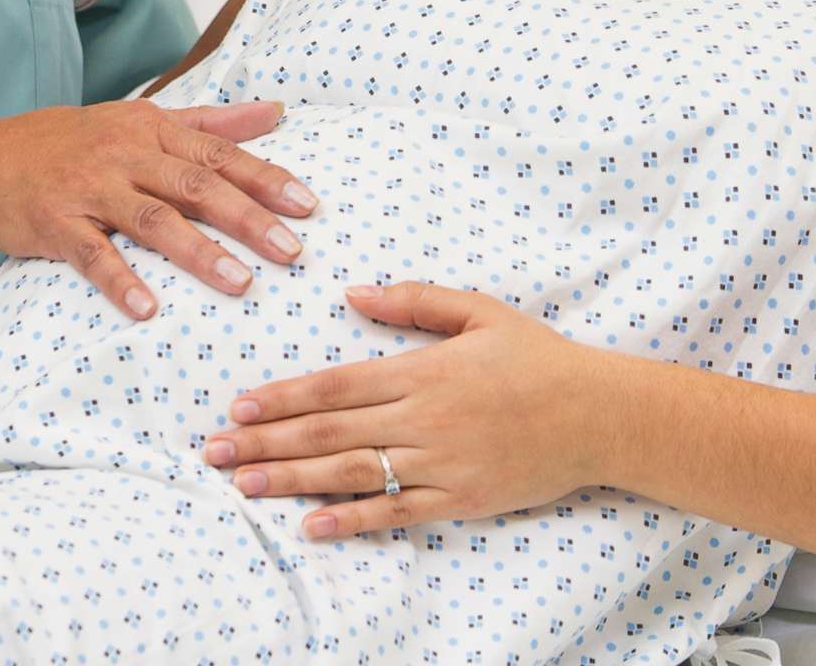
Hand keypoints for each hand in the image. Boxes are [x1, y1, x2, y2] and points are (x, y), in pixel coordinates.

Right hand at [0, 97, 318, 319]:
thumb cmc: (73, 142)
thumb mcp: (140, 119)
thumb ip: (210, 122)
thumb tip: (275, 112)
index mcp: (151, 130)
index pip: (218, 154)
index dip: (265, 178)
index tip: (307, 206)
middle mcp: (125, 155)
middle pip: (196, 186)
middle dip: (248, 218)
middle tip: (292, 251)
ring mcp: (89, 190)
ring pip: (152, 220)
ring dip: (198, 252)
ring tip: (239, 283)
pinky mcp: (56, 225)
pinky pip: (92, 255)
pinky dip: (121, 281)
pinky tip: (148, 310)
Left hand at [199, 281, 639, 540]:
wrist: (600, 414)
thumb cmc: (538, 357)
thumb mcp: (479, 310)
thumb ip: (415, 300)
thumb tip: (354, 291)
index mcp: (421, 370)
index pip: (335, 386)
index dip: (281, 397)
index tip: (237, 407)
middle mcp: (422, 419)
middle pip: (328, 432)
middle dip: (266, 442)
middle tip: (215, 453)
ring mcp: (440, 464)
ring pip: (351, 474)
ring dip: (292, 480)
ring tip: (245, 486)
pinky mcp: (460, 500)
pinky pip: (396, 514)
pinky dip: (352, 521)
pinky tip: (311, 525)